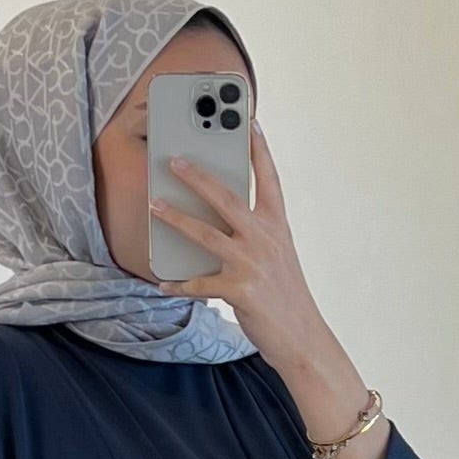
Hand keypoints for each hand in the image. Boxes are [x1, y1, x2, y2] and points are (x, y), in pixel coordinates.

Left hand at [150, 127, 337, 397]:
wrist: (303, 338)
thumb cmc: (286, 296)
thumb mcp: (278, 257)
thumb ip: (255, 235)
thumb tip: (218, 219)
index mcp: (277, 226)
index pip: (269, 179)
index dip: (259, 149)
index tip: (249, 120)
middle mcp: (266, 239)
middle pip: (227, 197)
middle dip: (197, 176)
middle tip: (174, 159)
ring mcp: (252, 263)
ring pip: (206, 233)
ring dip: (176, 218)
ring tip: (154, 206)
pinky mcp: (239, 290)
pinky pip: (200, 283)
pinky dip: (179, 284)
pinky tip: (162, 282)